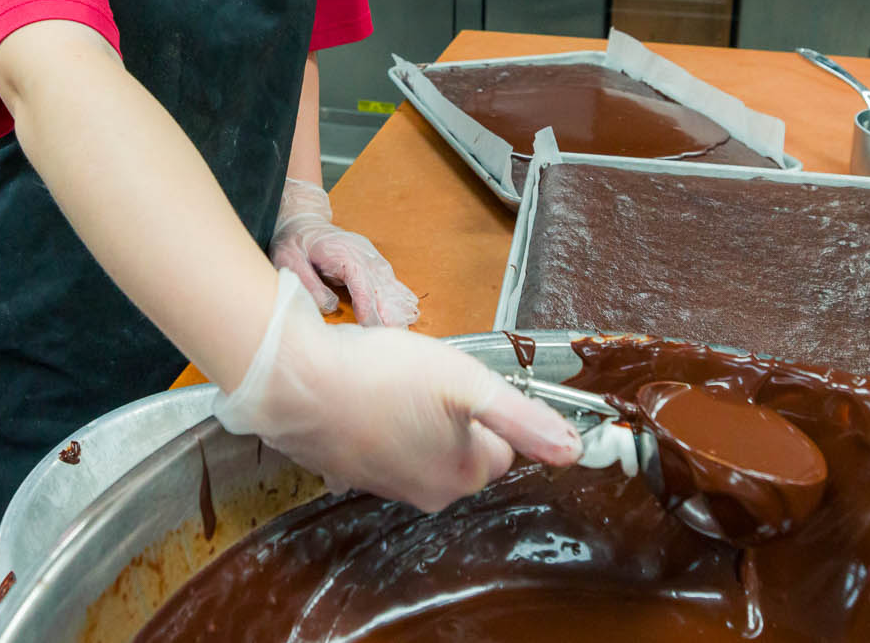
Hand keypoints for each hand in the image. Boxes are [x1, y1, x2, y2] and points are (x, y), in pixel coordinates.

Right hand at [213, 269, 583, 512]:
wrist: (295, 379)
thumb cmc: (381, 376)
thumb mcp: (467, 382)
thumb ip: (523, 417)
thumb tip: (574, 450)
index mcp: (462, 475)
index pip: (503, 446)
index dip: (486, 407)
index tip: (460, 382)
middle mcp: (426, 492)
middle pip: (462, 449)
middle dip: (451, 413)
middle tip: (425, 378)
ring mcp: (383, 485)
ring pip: (421, 445)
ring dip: (415, 416)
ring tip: (392, 382)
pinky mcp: (348, 471)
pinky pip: (381, 446)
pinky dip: (378, 423)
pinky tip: (365, 395)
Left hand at [270, 177, 419, 326]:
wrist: (302, 221)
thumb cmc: (294, 243)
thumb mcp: (290, 262)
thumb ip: (310, 285)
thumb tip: (331, 307)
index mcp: (341, 252)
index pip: (360, 281)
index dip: (366, 304)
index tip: (370, 325)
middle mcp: (360, 253)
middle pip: (379, 284)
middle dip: (389, 309)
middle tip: (396, 332)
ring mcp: (368, 254)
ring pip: (387, 281)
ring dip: (397, 304)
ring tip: (405, 325)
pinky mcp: (370, 258)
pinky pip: (388, 277)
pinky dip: (399, 292)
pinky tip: (409, 306)